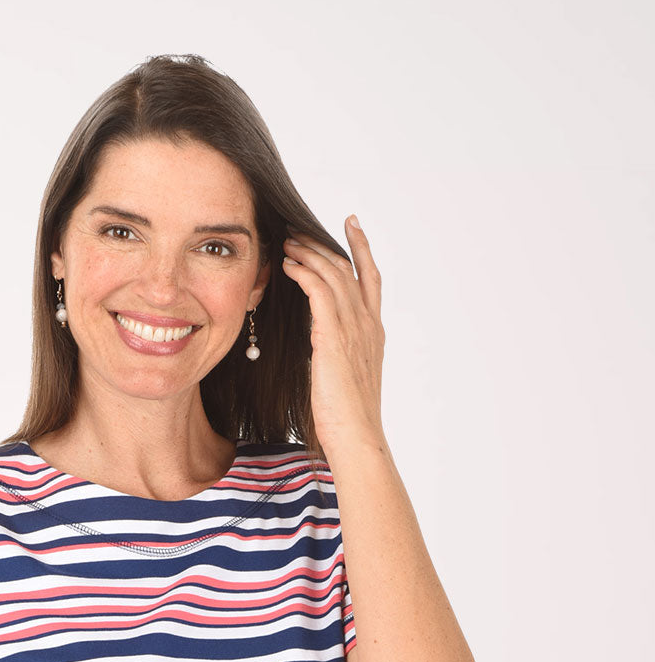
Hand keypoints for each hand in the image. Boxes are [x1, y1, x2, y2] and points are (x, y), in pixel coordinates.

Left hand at [281, 215, 384, 452]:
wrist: (357, 437)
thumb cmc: (347, 419)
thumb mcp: (345, 378)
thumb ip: (338, 354)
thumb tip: (322, 350)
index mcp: (374, 332)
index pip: (370, 278)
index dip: (361, 248)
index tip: (351, 224)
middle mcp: (367, 323)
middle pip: (347, 268)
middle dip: (323, 245)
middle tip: (299, 231)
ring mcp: (354, 328)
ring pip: (332, 274)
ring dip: (308, 254)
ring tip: (287, 244)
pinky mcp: (334, 336)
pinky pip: (319, 291)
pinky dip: (304, 273)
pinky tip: (288, 266)